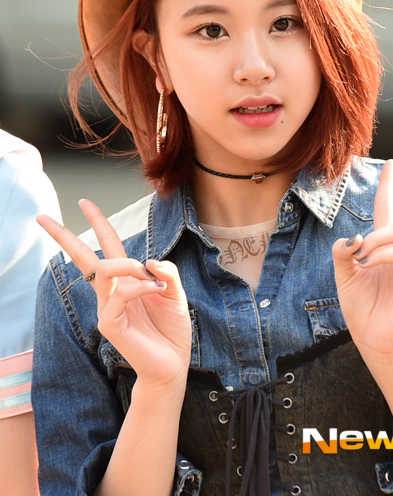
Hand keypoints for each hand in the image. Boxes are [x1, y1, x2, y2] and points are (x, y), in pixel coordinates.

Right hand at [37, 199, 191, 387]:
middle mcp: (112, 291)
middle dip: (64, 236)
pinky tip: (156, 290)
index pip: (108, 246)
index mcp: (126, 280)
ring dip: (128, 264)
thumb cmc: (171, 328)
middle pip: (84, 257)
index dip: (98, 222)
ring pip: (104, 269)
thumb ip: (166, 271)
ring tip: (148, 274)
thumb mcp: (175, 292)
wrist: (173, 363)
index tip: (85, 202)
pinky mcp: (109, 323)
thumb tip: (148, 260)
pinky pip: (120, 293)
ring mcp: (107, 307)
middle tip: (43, 217)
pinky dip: (140, 286)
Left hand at [332, 151, 392, 361]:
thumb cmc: (360, 307)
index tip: (390, 163)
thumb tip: (354, 235)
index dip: (388, 186)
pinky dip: (383, 255)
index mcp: (385, 246)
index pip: (389, 208)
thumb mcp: (343, 274)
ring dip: (376, 239)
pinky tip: (371, 266)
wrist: (370, 338)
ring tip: (362, 257)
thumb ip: (343, 251)